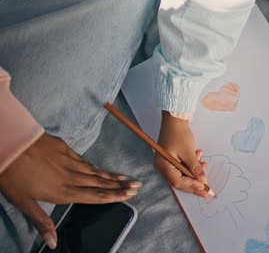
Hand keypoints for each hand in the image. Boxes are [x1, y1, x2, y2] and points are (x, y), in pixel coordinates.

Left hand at [0, 134, 141, 248]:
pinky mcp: (64, 148)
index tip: (130, 195)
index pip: (95, 196)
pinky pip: (84, 160)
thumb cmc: (12, 175)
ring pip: (95, 171)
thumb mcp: (23, 202)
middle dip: (120, 185)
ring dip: (112, 176)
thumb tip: (54, 242)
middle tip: (137, 185)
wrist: (9, 143)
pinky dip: (95, 166)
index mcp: (63, 192)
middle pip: (100, 183)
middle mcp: (71, 176)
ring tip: (126, 178)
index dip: (114, 196)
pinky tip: (100, 168)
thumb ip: (42, 221)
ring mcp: (69, 160)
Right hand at [155, 111, 208, 196]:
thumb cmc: (179, 134)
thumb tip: (203, 181)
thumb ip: (195, 168)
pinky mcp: (172, 159)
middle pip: (180, 181)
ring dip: (195, 172)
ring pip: (183, 175)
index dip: (192, 185)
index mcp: (163, 165)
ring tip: (205, 164)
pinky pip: (183, 167)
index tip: (204, 186)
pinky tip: (199, 156)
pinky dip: (192, 165)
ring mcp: (167, 163)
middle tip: (208, 189)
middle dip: (195, 184)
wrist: (175, 119)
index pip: (177, 182)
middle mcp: (163, 166)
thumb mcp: (189, 152)